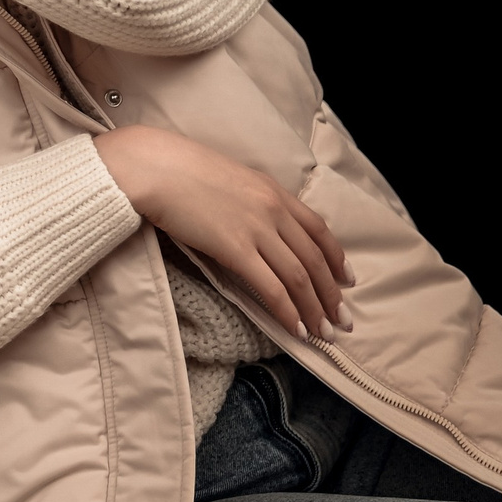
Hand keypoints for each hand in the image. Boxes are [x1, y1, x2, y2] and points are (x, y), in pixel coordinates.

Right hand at [94, 125, 353, 340]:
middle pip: (314, 259)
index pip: (318, 229)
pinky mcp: (235, 249)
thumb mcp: (230, 178)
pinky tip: (295, 329)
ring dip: (315, 310)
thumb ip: (251, 200)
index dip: (336, 258)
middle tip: (343, 321)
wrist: (155, 167)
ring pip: (299, 277)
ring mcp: (256, 229)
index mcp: (273, 190)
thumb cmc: (181, 170)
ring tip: (324, 334)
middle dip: (332, 295)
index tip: (347, 279)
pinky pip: (271, 287)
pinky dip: (287, 311)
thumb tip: (258, 225)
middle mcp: (273, 209)